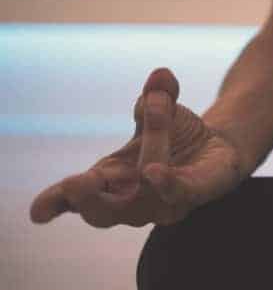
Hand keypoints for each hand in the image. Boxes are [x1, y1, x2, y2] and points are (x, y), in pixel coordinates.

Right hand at [30, 68, 241, 226]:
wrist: (217, 148)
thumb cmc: (174, 136)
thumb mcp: (158, 110)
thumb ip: (156, 96)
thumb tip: (162, 75)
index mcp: (110, 179)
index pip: (76, 198)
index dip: (56, 203)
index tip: (38, 212)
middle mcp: (132, 199)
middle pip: (103, 213)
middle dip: (87, 201)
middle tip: (75, 183)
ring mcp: (162, 203)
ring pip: (146, 191)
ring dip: (150, 147)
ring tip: (157, 107)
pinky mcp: (194, 196)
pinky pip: (178, 194)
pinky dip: (166, 183)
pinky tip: (156, 172)